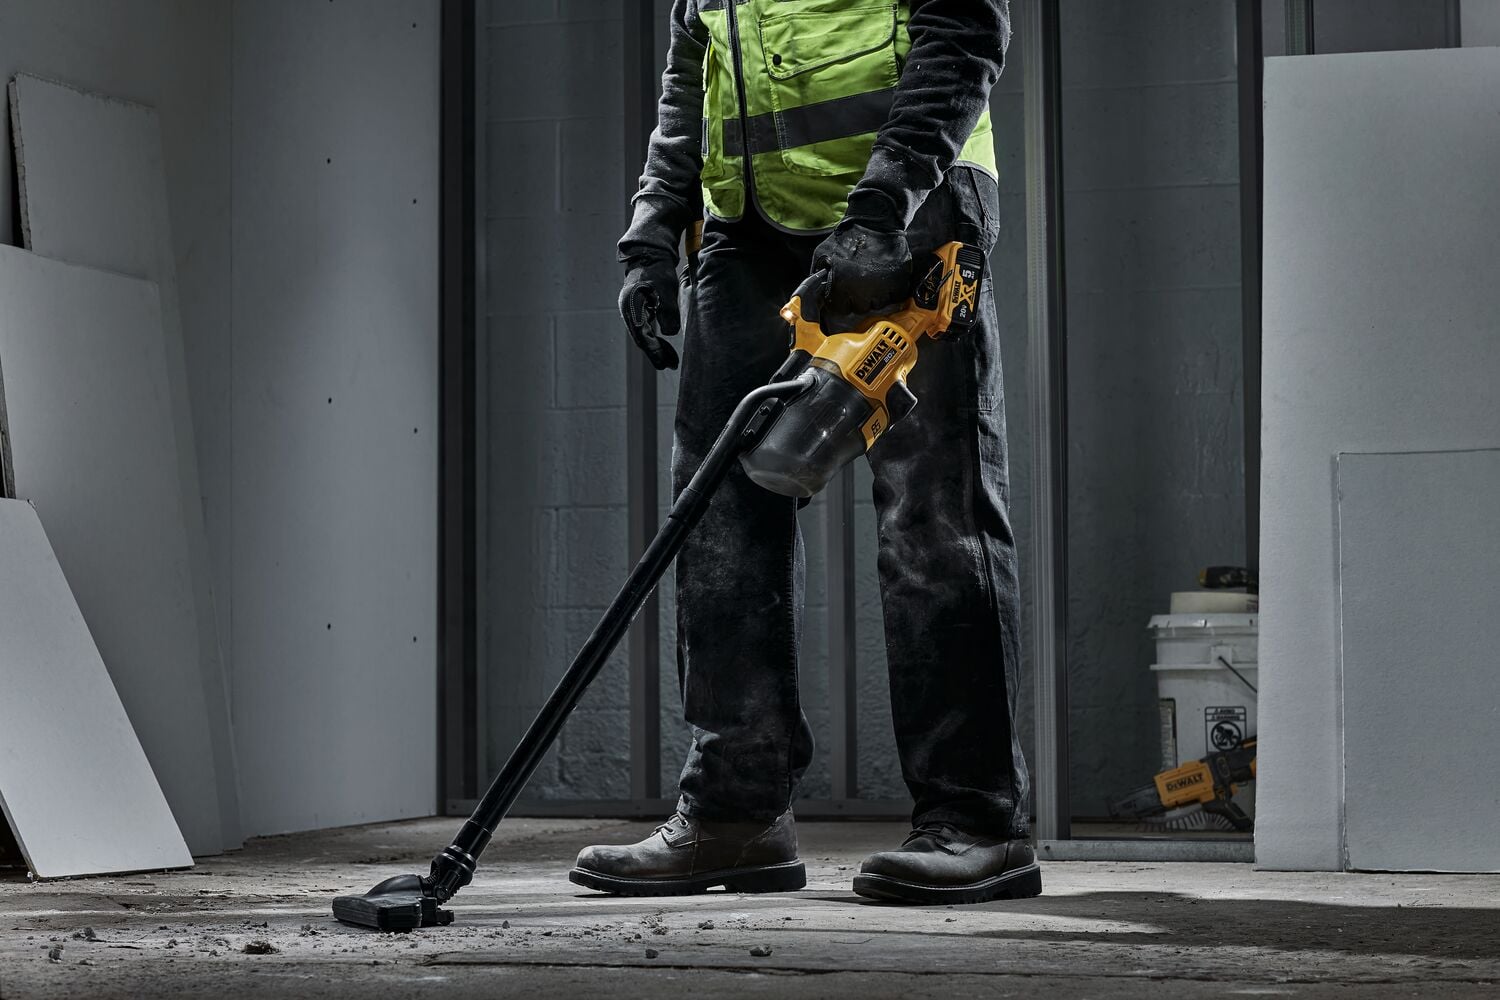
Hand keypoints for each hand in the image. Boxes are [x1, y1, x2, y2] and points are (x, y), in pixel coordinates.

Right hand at [618, 256, 681, 370]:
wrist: (650, 252)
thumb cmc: (658, 269)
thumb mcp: (666, 290)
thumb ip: (668, 312)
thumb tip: (669, 334)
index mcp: (631, 306)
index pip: (642, 336)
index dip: (655, 352)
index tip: (665, 364)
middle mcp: (627, 310)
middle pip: (641, 338)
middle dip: (656, 353)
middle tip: (671, 365)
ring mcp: (631, 309)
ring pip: (643, 333)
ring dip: (656, 346)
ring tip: (670, 359)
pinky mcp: (637, 307)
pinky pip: (644, 326)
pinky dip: (654, 336)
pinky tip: (664, 343)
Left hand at [811, 222, 911, 332]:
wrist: (874, 222)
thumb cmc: (847, 238)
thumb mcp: (822, 255)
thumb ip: (817, 276)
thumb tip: (813, 294)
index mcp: (842, 284)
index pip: (841, 309)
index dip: (842, 301)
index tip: (844, 293)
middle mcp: (863, 290)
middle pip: (860, 308)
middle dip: (858, 298)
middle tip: (860, 283)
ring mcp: (883, 287)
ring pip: (878, 305)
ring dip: (875, 295)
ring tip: (873, 279)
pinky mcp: (899, 281)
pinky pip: (896, 296)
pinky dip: (892, 290)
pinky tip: (886, 278)